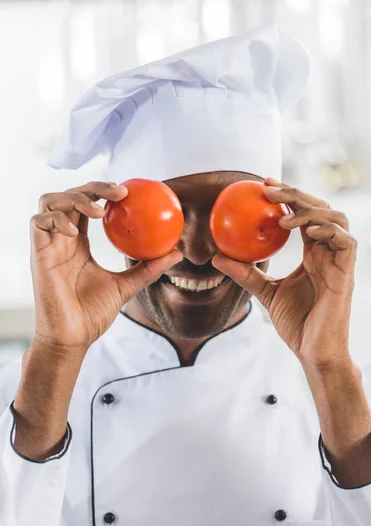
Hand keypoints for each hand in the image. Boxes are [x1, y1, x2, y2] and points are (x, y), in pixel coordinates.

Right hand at [31, 181, 182, 350]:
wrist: (72, 338)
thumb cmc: (93, 315)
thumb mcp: (126, 287)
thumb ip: (148, 269)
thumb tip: (177, 253)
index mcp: (79, 243)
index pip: (87, 206)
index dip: (102, 192)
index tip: (128, 192)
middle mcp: (62, 239)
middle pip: (70, 196)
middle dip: (93, 187)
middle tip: (121, 193)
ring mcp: (48, 245)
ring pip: (50, 201)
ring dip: (75, 198)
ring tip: (100, 211)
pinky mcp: (38, 254)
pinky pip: (38, 222)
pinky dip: (57, 218)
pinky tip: (76, 231)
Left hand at [212, 178, 356, 366]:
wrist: (313, 351)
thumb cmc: (295, 323)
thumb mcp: (265, 292)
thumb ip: (245, 273)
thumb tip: (216, 257)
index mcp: (314, 254)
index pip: (304, 216)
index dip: (288, 197)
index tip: (262, 186)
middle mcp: (328, 252)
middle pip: (320, 209)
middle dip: (296, 194)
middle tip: (268, 188)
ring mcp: (339, 262)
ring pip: (337, 218)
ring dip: (310, 209)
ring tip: (283, 215)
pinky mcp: (347, 273)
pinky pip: (346, 241)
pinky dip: (327, 230)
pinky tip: (304, 230)